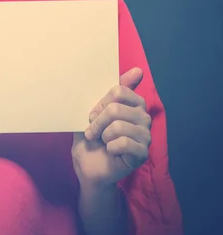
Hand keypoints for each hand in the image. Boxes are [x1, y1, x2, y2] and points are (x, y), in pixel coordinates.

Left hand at [71, 67, 151, 187]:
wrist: (88, 164)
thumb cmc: (92, 134)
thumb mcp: (96, 108)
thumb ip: (112, 90)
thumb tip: (139, 70)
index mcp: (134, 103)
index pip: (119, 91)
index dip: (100, 103)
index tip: (93, 113)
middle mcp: (144, 117)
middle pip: (115, 108)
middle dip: (98, 121)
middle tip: (93, 130)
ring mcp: (145, 136)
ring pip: (118, 126)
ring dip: (103, 135)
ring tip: (103, 140)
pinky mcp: (143, 153)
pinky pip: (123, 143)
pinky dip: (110, 147)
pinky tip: (111, 151)